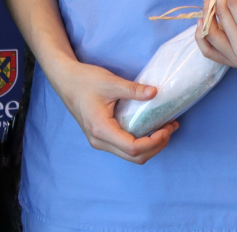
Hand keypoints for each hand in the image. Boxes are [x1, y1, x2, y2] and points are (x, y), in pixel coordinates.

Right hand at [46, 59, 177, 163]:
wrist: (66, 81)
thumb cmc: (85, 80)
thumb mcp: (111, 82)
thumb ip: (133, 90)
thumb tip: (156, 93)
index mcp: (101, 129)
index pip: (133, 148)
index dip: (154, 142)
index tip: (167, 128)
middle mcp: (100, 141)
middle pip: (134, 157)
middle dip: (156, 146)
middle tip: (170, 128)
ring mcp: (99, 141)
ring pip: (130, 155)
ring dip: (150, 146)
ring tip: (165, 128)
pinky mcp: (101, 137)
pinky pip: (124, 148)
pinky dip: (140, 142)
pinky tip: (150, 128)